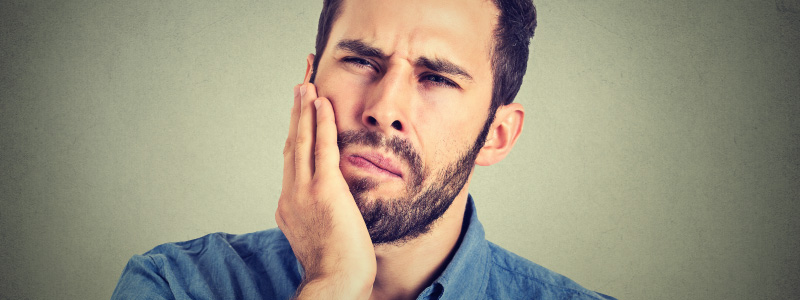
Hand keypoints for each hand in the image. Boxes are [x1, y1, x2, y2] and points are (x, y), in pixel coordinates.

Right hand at [275, 82, 376, 298]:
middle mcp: (290, 193)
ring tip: (306, 82)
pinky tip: (322, 102)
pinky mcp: (323, 190)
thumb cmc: (337, 267)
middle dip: (296, 110)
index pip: (292, 158)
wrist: (336, 283)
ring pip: (302, 139)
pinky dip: (321, 121)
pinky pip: (322, 147)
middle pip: (292, 142)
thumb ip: (319, 213)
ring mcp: (303, 190)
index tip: (299, 110)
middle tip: (300, 82)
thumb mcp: (321, 234)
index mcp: (288, 204)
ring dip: (304, 108)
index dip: (295, 131)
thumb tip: (327, 204)